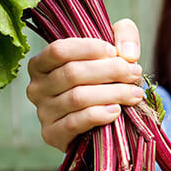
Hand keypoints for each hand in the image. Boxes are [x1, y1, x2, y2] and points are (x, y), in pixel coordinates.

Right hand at [26, 19, 144, 151]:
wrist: (99, 123)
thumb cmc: (102, 81)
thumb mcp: (112, 51)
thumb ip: (123, 35)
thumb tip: (127, 54)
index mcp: (42, 64)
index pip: (59, 50)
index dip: (89, 48)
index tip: (114, 52)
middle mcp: (37, 87)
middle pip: (72, 73)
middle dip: (109, 71)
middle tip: (134, 73)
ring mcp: (43, 112)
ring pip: (77, 98)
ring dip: (112, 93)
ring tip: (134, 94)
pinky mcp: (52, 134)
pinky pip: (75, 122)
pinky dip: (99, 115)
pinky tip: (116, 111)